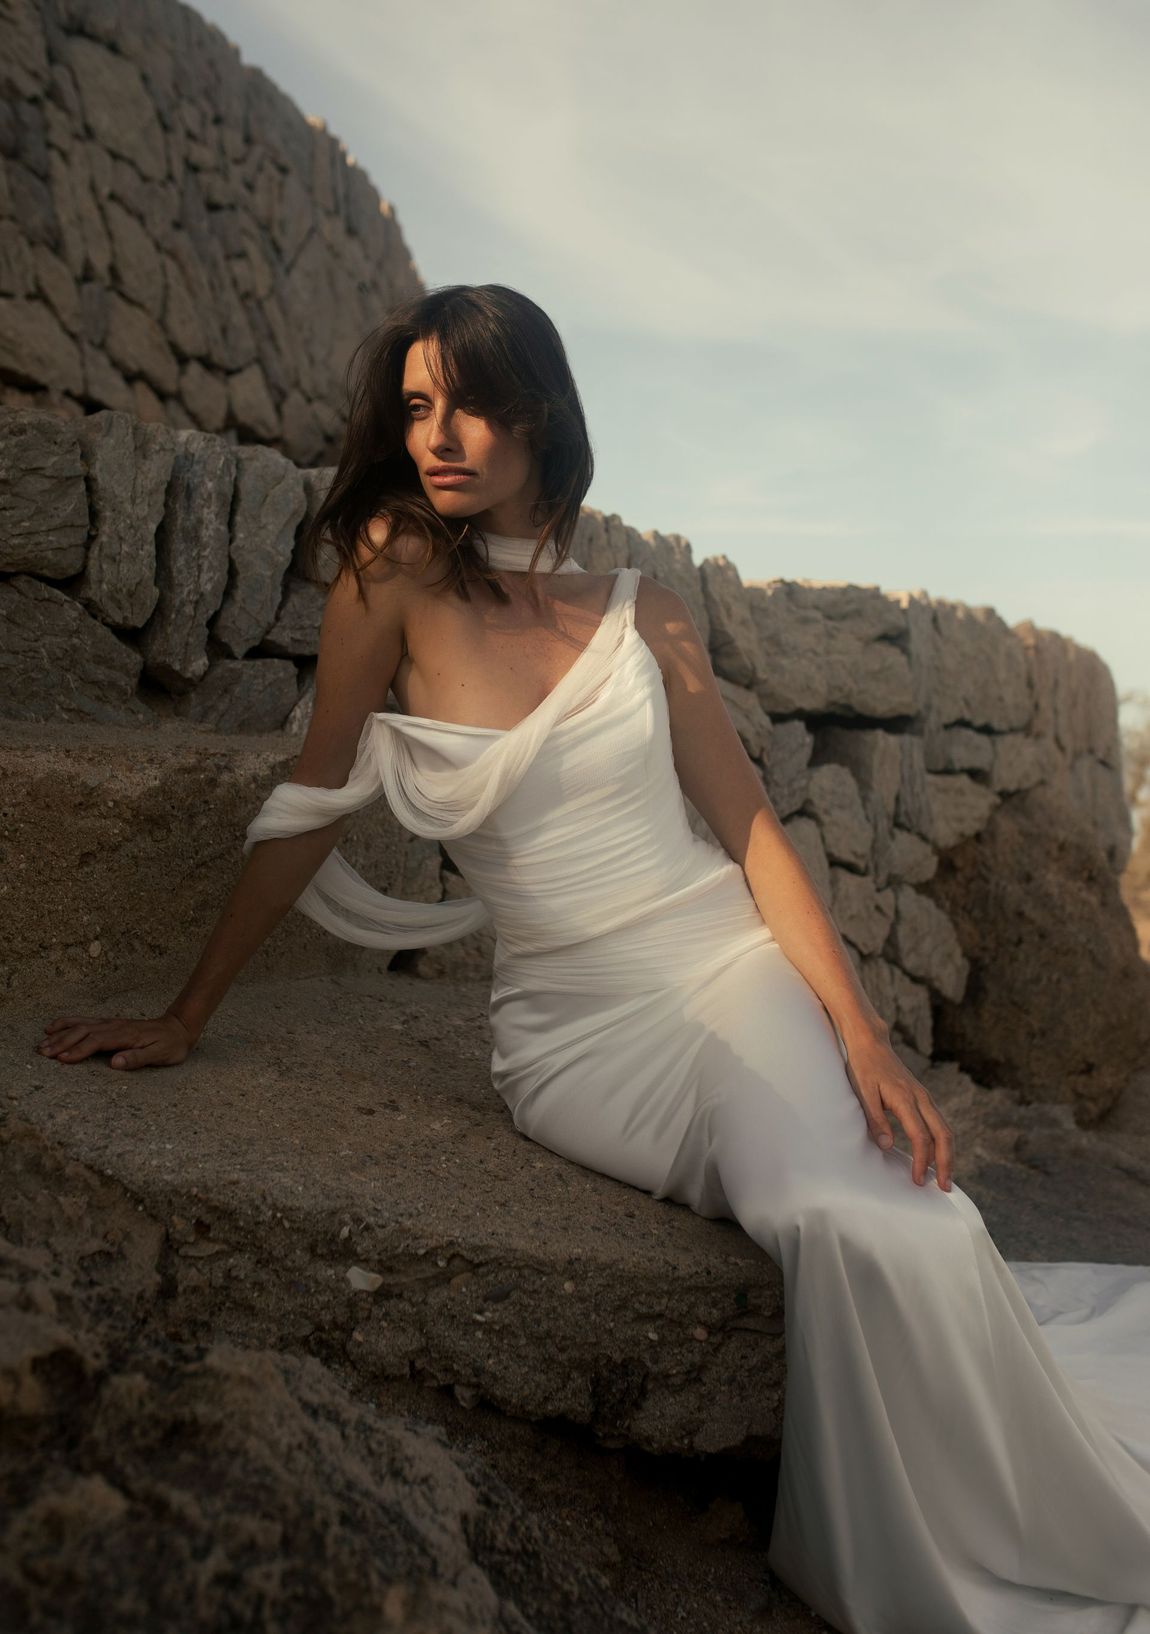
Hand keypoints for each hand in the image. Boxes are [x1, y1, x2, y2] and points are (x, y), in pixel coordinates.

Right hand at [35, 1012, 196, 1070]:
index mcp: (125, 1035)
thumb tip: (115, 1063)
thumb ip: (137, 1059)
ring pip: (80, 1025)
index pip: (96, 1042)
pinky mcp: (109, 1023)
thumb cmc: (170, 1045)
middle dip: (61, 1042)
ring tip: (42, 1044)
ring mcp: (110, 1023)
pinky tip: (53, 1027)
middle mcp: (114, 1026)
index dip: (78, 1050)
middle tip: (42, 1053)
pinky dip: (67, 1023)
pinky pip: (84, 1021)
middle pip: (83, 1032)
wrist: (179, 1027)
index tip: (61, 1059)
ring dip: (60, 1033)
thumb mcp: (160, 1055)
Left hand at [841, 1028, 954, 1190]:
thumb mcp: (862, 1092)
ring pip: (945, 1129)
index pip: (920, 1136)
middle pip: (944, 1135)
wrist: (870, 1043)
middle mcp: (921, 1098)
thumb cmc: (863, 1067)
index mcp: (906, 1098)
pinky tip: (935, 1156)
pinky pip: (938, 1123)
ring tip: (944, 1177)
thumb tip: (887, 1146)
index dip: (920, 1160)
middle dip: (946, 1162)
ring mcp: (924, 1097)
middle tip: (944, 1187)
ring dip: (946, 1154)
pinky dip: (941, 1142)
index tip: (917, 1180)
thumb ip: (875, 1118)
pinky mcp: (923, 1098)